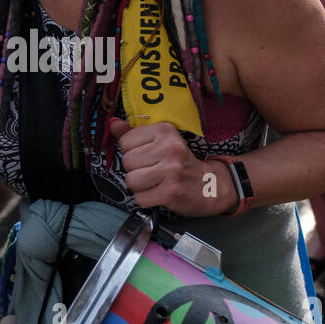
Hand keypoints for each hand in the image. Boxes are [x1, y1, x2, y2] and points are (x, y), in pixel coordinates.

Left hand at [109, 119, 235, 215]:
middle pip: (127, 162)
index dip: (133, 152)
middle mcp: (170, 148)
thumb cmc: (181, 163)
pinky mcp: (171, 192)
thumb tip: (112, 124)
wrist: (212, 185)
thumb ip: (135, 133)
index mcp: (165, 130)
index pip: (125, 141)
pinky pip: (140, 198)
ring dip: (140, 186)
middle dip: (136, 170)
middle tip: (154, 171)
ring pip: (131, 181)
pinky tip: (159, 193)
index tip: (149, 156)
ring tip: (155, 183)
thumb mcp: (162, 141)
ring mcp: (171, 171)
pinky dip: (146, 199)